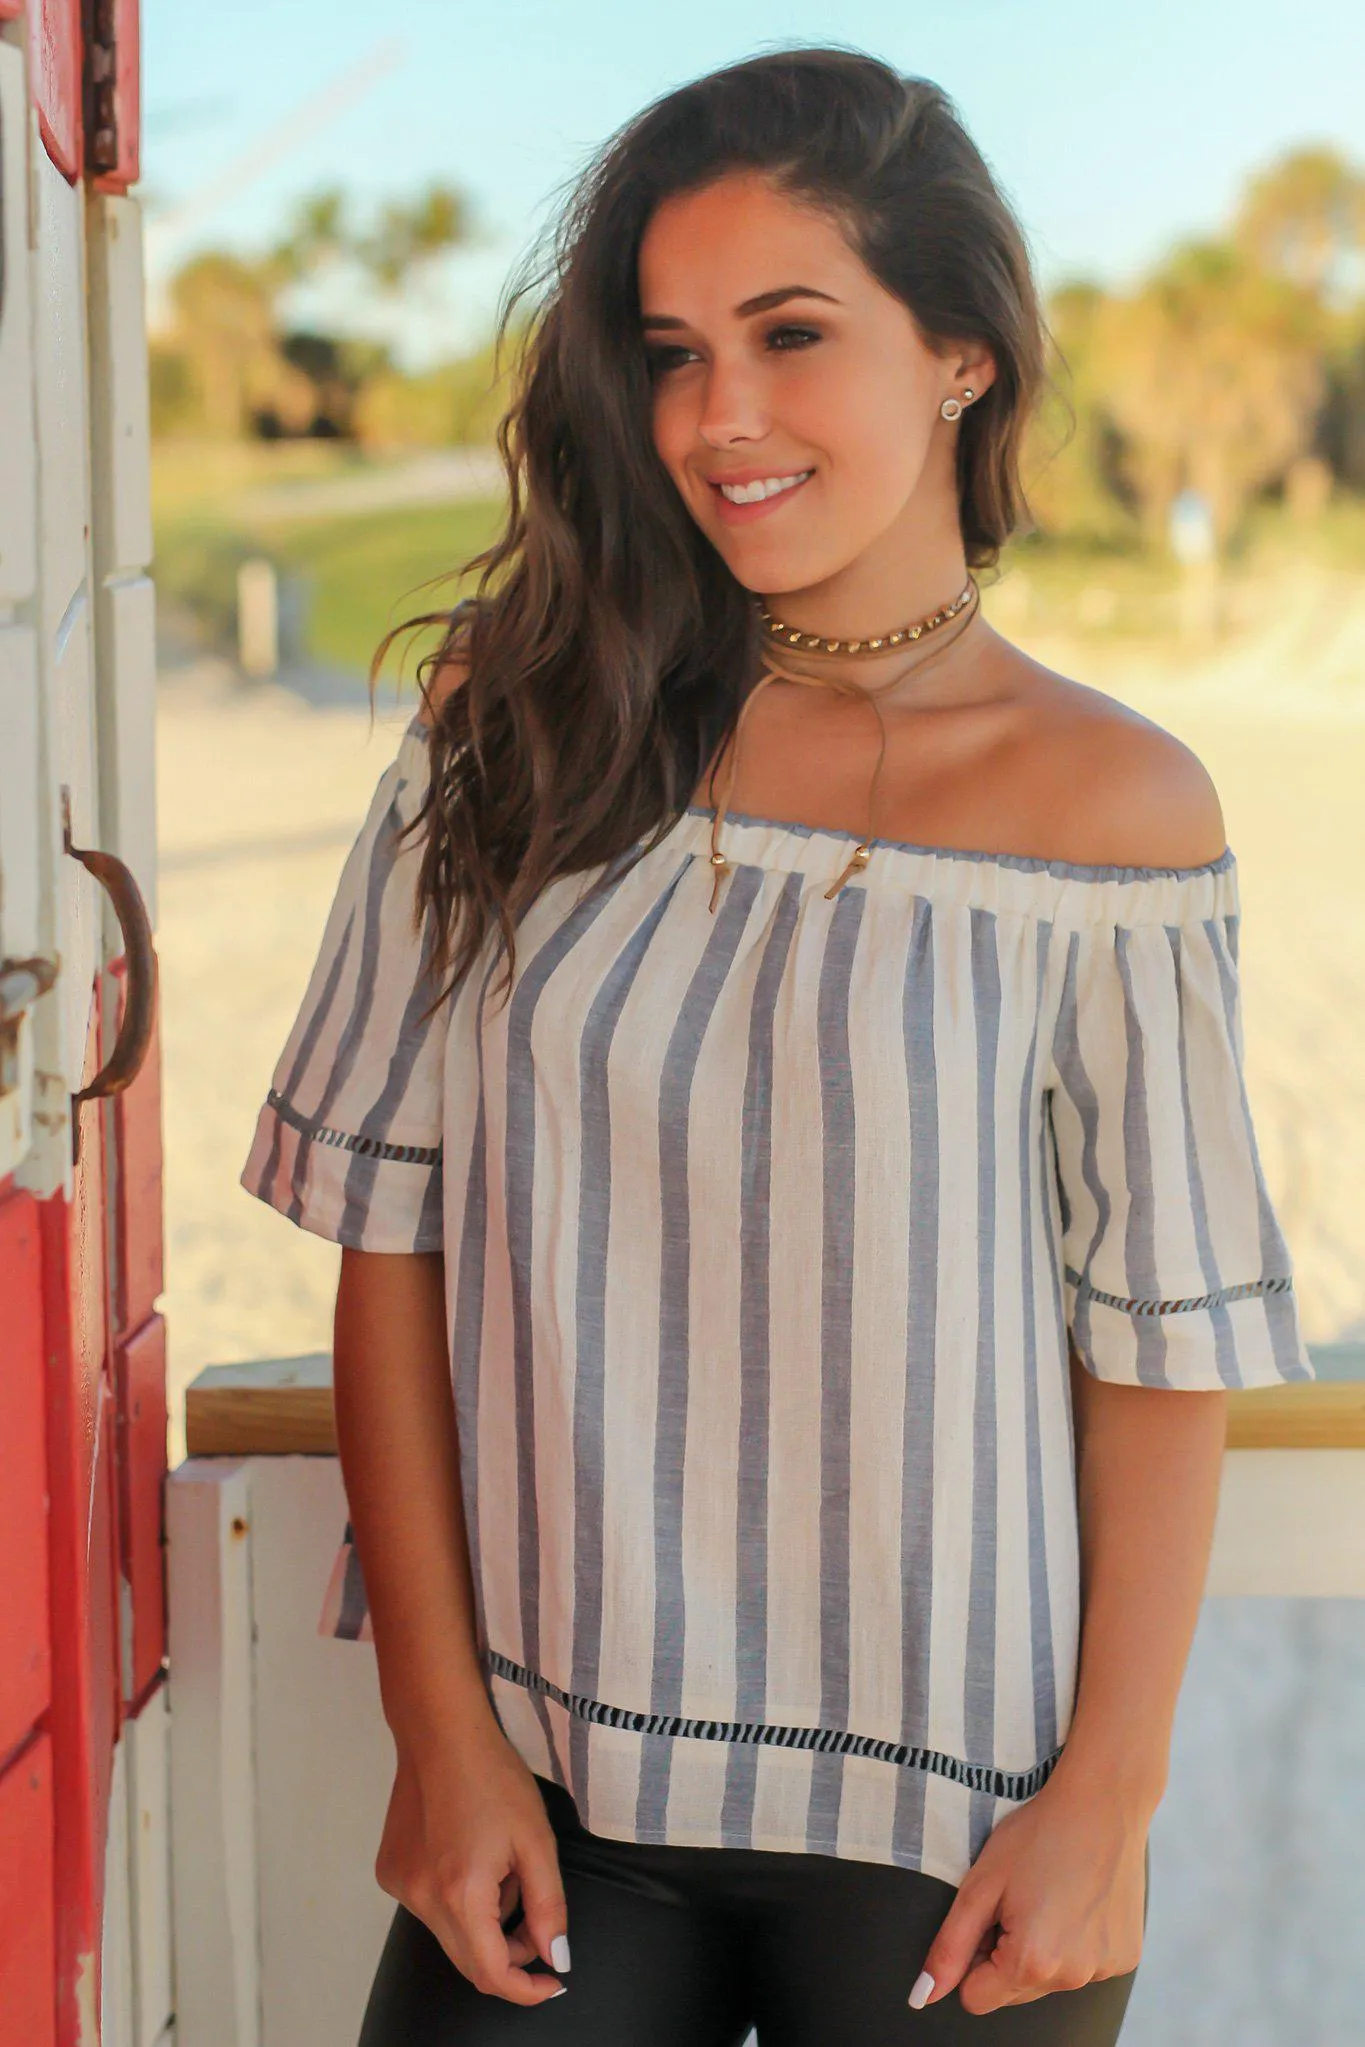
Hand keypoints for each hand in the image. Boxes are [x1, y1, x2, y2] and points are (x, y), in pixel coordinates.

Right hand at [375, 1721, 569, 2007]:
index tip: (551, 1982)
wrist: (441, 1733)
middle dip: (509, 1955)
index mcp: (461, 1894)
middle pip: (468, 1962)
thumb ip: (548, 1906)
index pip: (491, 1974)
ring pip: (450, 1935)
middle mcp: (422, 1899)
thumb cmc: (493, 1777)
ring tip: (501, 1869)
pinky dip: (457, 1901)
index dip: (525, 1989)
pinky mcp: (390, 1873)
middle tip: (536, 1925)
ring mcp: (401, 1887)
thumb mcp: (537, 1840)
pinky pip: (430, 1908)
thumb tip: (554, 1956)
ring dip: (484, 1923)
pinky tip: (470, 1855)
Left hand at [911, 1774, 1146, 2014]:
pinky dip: (1073, 1943)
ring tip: (1049, 1896)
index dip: (972, 1958)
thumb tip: (924, 1995)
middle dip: (1006, 1955)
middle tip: (1019, 1900)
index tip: (988, 1918)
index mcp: (1032, 1962)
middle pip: (1012, 1992)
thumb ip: (950, 1947)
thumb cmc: (1037, 1835)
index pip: (976, 1998)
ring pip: (1048, 1980)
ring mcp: (1103, 1970)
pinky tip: (1077, 1901)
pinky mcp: (1125, 1957)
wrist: (1102, 1803)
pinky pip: (1082, 1966)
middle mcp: (1072, 1977)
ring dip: (1040, 1950)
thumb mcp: (980, 1885)